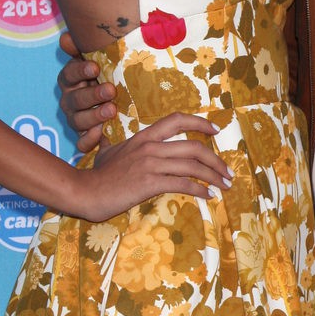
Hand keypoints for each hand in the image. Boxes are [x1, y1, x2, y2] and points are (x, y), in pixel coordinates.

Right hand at [58, 31, 113, 154]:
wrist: (120, 103)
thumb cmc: (108, 77)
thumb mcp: (102, 60)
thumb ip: (85, 48)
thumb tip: (66, 37)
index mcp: (71, 80)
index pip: (69, 74)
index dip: (80, 71)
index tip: (95, 67)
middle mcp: (70, 101)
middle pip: (75, 99)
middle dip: (92, 95)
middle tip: (110, 90)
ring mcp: (76, 120)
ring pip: (77, 121)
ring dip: (94, 116)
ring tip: (112, 110)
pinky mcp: (84, 137)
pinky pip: (81, 142)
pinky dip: (89, 140)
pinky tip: (101, 133)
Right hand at [71, 112, 231, 221]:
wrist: (85, 191)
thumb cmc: (97, 174)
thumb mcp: (108, 151)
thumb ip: (117, 143)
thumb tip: (112, 138)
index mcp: (144, 137)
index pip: (177, 120)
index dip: (200, 122)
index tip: (216, 130)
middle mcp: (151, 147)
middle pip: (194, 147)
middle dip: (216, 160)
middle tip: (228, 171)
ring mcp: (151, 164)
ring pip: (192, 166)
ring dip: (214, 176)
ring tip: (225, 185)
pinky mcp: (150, 183)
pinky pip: (183, 184)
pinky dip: (200, 190)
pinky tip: (208, 195)